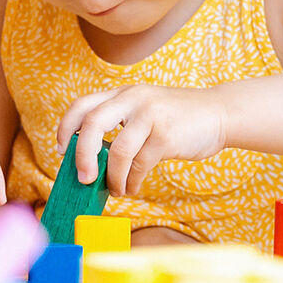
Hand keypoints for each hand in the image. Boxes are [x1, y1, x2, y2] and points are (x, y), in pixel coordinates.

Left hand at [56, 84, 228, 197]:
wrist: (220, 114)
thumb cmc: (179, 119)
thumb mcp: (146, 110)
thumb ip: (122, 126)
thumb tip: (92, 163)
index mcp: (124, 93)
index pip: (83, 105)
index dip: (65, 127)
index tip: (62, 148)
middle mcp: (133, 99)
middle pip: (92, 123)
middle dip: (82, 155)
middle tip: (83, 177)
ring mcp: (150, 116)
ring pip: (117, 151)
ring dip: (112, 177)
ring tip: (116, 188)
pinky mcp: (166, 135)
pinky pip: (139, 164)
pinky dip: (131, 181)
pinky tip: (132, 186)